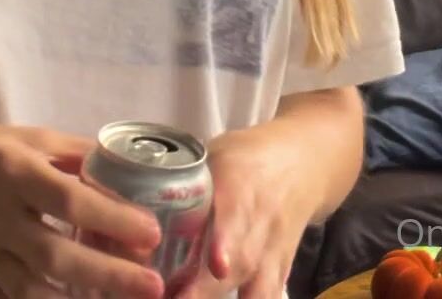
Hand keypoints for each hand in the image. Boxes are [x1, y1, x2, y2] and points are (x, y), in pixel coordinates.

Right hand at [0, 123, 168, 298]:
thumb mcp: (21, 137)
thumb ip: (71, 151)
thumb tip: (122, 162)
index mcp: (13, 172)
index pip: (69, 200)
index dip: (112, 218)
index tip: (151, 232)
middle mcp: (0, 217)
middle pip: (57, 255)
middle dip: (108, 274)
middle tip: (152, 285)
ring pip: (34, 288)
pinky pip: (9, 298)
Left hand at [177, 127, 321, 298]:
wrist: (303, 164)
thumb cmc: (247, 158)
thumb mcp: (215, 157)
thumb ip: (185, 183)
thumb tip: (138, 207)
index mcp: (240, 184)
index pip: (235, 215)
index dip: (224, 243)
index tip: (216, 266)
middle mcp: (261, 221)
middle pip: (243, 262)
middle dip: (208, 290)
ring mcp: (274, 248)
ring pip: (259, 286)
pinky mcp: (282, 268)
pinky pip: (270, 294)